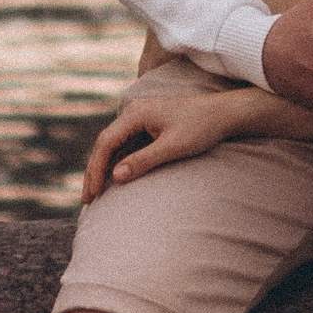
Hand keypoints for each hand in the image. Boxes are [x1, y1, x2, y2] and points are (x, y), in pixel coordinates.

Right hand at [83, 71, 259, 201]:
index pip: (105, 143)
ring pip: (114, 146)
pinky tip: (114, 180)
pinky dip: (118, 163)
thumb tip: (115, 177)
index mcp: (136, 113)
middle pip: (105, 144)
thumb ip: (144, 161)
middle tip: (87, 200)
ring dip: (104, 168)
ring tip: (95, 194)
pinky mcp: (148, 125)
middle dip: (94, 172)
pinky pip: (126, 145)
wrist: (224, 114)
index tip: (92, 194)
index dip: (95, 170)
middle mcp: (133, 112)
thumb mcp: (173, 147)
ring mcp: (140, 118)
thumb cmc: (201, 128)